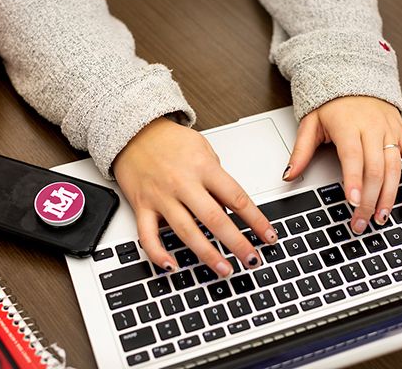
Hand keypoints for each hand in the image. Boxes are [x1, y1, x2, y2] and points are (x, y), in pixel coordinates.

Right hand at [113, 117, 276, 276]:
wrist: (133, 131)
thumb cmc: (170, 140)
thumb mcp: (203, 149)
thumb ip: (217, 178)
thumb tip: (229, 208)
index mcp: (203, 168)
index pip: (236, 198)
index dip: (256, 220)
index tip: (269, 236)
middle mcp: (183, 183)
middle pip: (215, 219)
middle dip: (237, 243)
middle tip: (252, 260)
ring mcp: (161, 197)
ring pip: (186, 232)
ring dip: (208, 255)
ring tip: (225, 270)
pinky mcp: (141, 206)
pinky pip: (148, 236)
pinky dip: (158, 254)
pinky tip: (172, 267)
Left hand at [282, 96, 401, 233]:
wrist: (353, 74)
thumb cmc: (331, 102)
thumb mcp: (310, 123)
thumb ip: (301, 151)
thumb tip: (288, 174)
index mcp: (348, 126)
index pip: (353, 158)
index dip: (355, 181)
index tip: (354, 202)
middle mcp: (372, 128)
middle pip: (375, 169)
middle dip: (370, 200)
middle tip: (362, 221)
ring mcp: (390, 131)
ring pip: (395, 167)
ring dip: (390, 195)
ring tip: (382, 216)